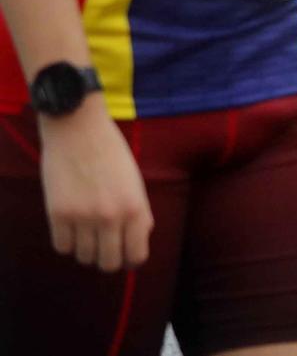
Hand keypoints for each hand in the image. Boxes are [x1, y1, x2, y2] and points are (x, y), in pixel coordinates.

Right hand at [39, 101, 152, 271]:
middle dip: (108, 259)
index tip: (126, 255)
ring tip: (87, 232)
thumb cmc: (111, 153)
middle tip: (104, 247)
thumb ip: (140, 212)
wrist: (79, 130)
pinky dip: (66, 242)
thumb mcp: (135, 182)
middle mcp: (111, 217)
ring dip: (86, 249)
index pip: (137, 255)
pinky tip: (70, 227)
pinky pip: (62, 247)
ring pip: (84, 257)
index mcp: (136, 208)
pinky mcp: (58, 214)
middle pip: (109, 263)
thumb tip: (139, 240)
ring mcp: (83, 217)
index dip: (131, 259)